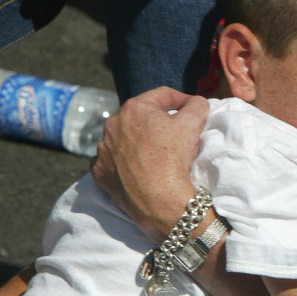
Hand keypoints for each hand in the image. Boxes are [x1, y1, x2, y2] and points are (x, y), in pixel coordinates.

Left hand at [92, 87, 208, 241]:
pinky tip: (137, 167)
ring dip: (138, 140)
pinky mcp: (99, 171)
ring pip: (124, 138)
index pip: (162, 95)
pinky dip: (123, 161)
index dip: (181, 99)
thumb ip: (196, 104)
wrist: (159, 200)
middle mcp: (112, 125)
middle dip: (157, 121)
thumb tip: (194, 102)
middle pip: (141, 116)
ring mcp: (102, 149)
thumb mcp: (194, 122)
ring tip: (155, 153)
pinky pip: (112, 160)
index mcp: (134, 108)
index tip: (191, 109)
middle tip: (174, 133)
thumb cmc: (174, 157)